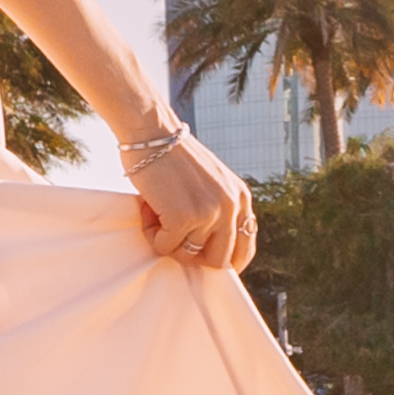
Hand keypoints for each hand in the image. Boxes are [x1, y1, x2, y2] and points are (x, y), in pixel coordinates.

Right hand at [123, 128, 255, 274]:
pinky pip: (165, 247)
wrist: (152, 131)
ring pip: (187, 254)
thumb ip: (218, 209)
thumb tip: (208, 249)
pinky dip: (151, 235)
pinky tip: (147, 210)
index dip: (228, 262)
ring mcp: (209, 213)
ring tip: (156, 213)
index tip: (207, 263)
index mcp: (240, 197)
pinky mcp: (183, 217)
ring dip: (167, 240)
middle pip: (219, 261)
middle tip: (173, 237)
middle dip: (193, 256)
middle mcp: (231, 206)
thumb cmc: (173, 156)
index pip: (246, 246)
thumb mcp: (211, 182)